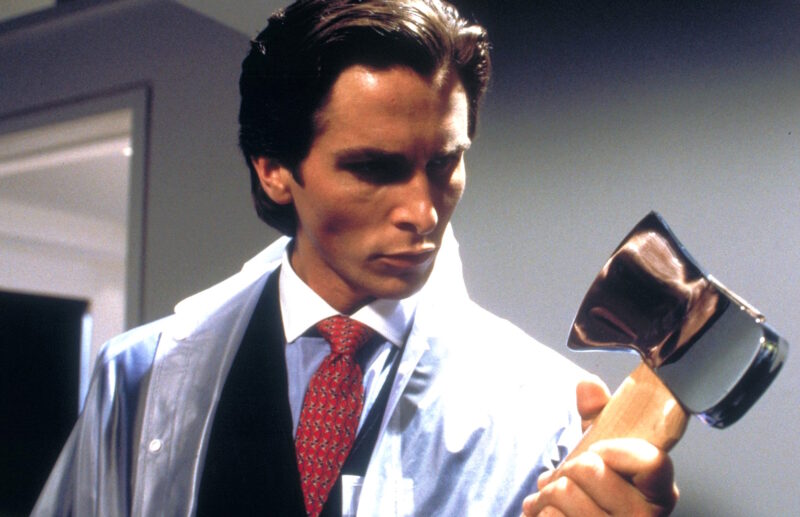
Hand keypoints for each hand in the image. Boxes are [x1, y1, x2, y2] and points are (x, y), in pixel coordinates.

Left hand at [521, 377, 678, 515]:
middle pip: (589, 469)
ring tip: (553, 499)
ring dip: (546, 492)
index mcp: (658, 492)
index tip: (599, 450)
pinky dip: (539, 513)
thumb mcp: (602, 454)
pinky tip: (549, 515)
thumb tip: (589, 385)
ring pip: (564, 492)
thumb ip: (597, 418)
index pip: (650, 462)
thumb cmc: (596, 496)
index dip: (616, 450)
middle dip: (566, 469)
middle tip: (567, 479)